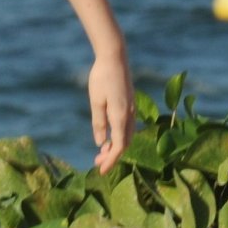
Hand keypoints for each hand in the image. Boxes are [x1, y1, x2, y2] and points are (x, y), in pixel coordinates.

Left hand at [88, 50, 134, 173]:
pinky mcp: (130, 104)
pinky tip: (108, 136)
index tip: (101, 171)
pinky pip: (127, 127)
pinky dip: (119, 136)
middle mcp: (130, 114)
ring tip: (101, 152)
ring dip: (116, 146)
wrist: (114, 57)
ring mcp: (132, 109)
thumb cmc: (101, 77)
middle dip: (112, 156)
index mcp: (120, 115)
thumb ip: (99, 123)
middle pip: (125, 143)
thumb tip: (101, 143)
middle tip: (96, 163)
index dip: (111, 160)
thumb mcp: (96, 101)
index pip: (119, 146)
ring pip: (128, 136)